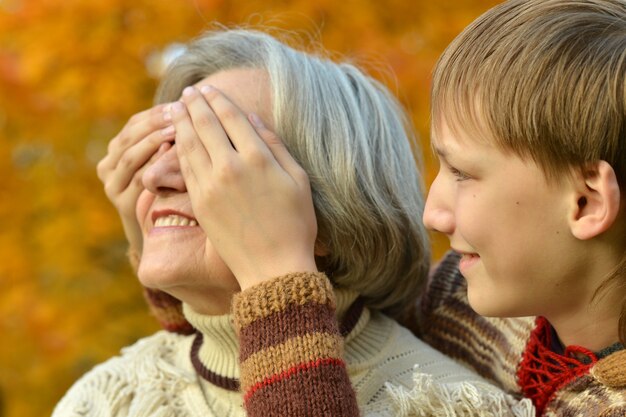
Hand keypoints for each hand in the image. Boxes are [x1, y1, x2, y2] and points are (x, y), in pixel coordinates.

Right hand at [97, 104, 174, 254]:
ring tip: (177, 131)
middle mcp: (108, 167)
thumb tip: (192, 104)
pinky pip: (138, 181)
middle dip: (155, 124)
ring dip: (153, 141)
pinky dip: (154, 167)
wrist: (166, 233)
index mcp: (117, 150)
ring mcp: (113, 187)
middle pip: (129, 137)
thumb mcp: (168, 161)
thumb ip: (169, 139)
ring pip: (130, 157)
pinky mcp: (123, 206)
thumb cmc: (174, 189)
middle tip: (179, 114)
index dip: (156, 113)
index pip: (134, 123)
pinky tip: (173, 157)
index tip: (180, 104)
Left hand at [170, 86, 317, 289]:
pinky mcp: (199, 202)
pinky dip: (178, 148)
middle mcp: (231, 167)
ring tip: (175, 107)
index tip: (210, 89)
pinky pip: (184, 167)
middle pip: (206, 125)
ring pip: (190, 143)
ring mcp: (211, 185)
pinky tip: (176, 139)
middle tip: (188, 92)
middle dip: (195, 104)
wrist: (273, 267)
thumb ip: (276, 146)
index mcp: (258, 158)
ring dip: (181, 122)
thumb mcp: (297, 180)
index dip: (219, 100)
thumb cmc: (294, 224)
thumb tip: (254, 120)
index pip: (232, 118)